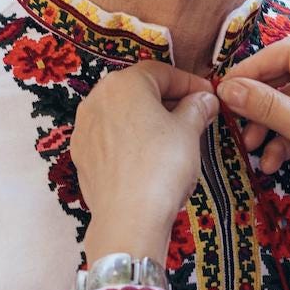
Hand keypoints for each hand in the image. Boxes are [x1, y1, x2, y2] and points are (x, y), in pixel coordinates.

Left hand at [70, 62, 218, 260]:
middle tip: (194, 115)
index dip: (189, 82)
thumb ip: (197, 107)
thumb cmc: (162, 165)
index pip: (162, 72)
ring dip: (148, 120)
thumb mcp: (189, 131)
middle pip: (138, 91)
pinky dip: (130, 141)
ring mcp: (84, 128)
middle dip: (167, 100)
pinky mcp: (81, 156)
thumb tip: (205, 98)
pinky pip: (111, 138)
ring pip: (122, 115)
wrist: (129, 217)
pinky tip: (148, 158)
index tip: (208, 96)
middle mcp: (97, 99)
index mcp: (124, 83)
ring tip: (172, 139)